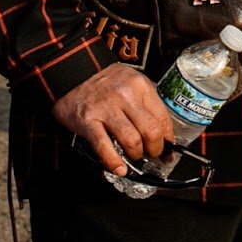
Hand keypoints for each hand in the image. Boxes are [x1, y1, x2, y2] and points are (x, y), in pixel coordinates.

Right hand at [51, 64, 172, 175]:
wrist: (73, 72)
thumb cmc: (105, 82)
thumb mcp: (131, 82)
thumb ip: (146, 102)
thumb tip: (162, 131)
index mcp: (140, 85)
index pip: (162, 118)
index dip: (168, 139)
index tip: (168, 150)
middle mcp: (125, 95)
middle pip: (151, 131)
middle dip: (155, 149)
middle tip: (152, 154)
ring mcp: (106, 108)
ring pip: (131, 141)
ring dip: (136, 155)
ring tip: (134, 156)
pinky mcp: (88, 120)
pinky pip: (104, 146)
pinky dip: (114, 162)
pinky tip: (120, 169)